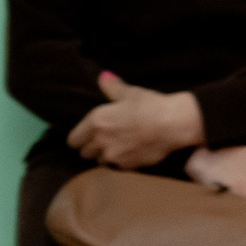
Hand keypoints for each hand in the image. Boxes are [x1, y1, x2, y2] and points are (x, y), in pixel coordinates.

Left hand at [66, 71, 203, 169]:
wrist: (171, 125)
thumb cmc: (149, 105)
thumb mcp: (129, 92)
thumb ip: (112, 88)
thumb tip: (103, 77)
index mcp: (96, 121)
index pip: (74, 140)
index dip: (77, 139)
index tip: (82, 138)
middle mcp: (100, 141)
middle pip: (84, 153)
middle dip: (90, 148)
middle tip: (100, 141)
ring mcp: (113, 156)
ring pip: (99, 162)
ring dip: (104, 156)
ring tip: (115, 148)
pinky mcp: (127, 166)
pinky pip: (116, 167)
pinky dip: (120, 162)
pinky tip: (129, 154)